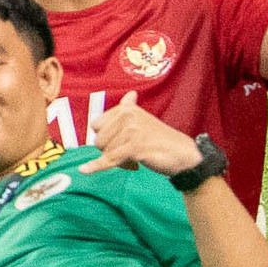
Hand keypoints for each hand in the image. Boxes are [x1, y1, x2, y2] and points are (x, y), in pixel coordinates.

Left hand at [83, 95, 201, 177]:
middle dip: (110, 150)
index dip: (106, 138)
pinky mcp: (134, 147)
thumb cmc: (160, 140)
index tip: (121, 143)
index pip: (96, 125)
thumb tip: (129, 95)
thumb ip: (131, 109)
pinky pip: (110, 160)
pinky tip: (84, 170)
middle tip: (129, 153)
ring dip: (119, 161)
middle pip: (98, 140)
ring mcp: (131, 131)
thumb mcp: (144, 120)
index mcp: (126, 108)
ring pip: (106, 152)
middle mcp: (127, 116)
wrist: (183, 155)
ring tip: (136, 158)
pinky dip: (97, 167)